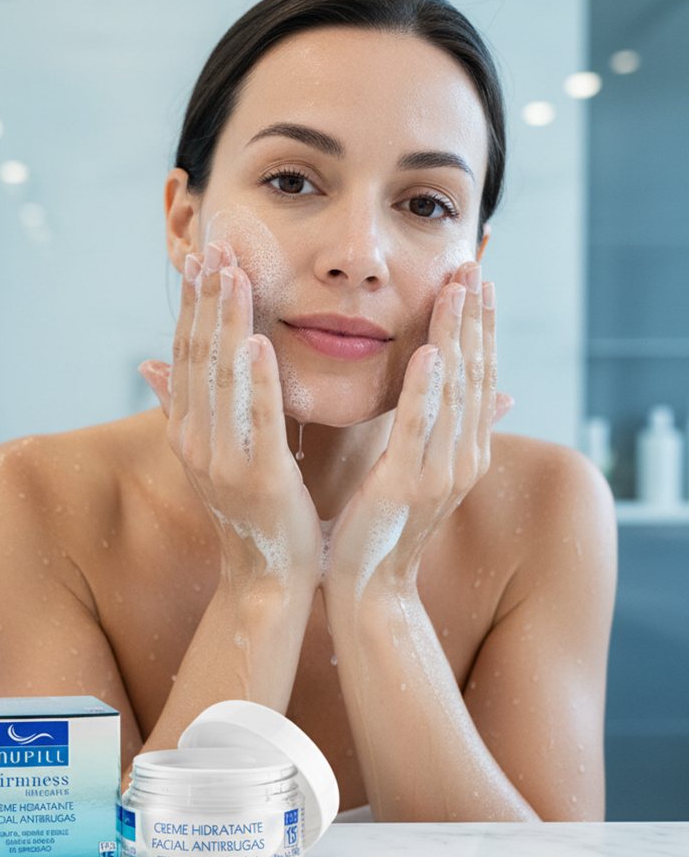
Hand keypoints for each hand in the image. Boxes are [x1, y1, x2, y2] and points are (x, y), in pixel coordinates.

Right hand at [139, 240, 322, 589]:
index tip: (200, 258)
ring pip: (221, 379)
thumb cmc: (246, 510)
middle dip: (207, 299)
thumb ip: (179, 406)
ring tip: (234, 275)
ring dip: (226, 324)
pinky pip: (255, 422)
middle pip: (198, 357)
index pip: (186, 355)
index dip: (192, 305)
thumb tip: (147, 363)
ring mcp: (222, 459)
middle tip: (217, 245)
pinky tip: (257, 342)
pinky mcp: (258, 477)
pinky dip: (254, 382)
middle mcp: (195, 440)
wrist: (264, 574)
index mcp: (186, 430)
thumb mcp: (208, 453)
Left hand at [322, 261, 512, 607]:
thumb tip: (487, 395)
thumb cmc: (383, 530)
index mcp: (462, 452)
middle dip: (475, 319)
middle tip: (475, 266)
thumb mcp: (418, 473)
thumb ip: (444, 430)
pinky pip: (419, 429)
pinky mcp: (408, 486)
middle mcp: (462, 458)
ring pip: (455, 392)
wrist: (369, 590)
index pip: (476, 376)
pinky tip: (431, 352)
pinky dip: (428, 389)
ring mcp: (440, 473)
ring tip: (459, 289)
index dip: (479, 328)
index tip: (477, 281)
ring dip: (458, 337)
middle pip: (474, 374)